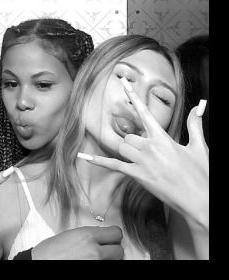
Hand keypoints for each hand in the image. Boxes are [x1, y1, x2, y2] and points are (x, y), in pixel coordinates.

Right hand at [30, 225, 124, 259]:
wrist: (42, 263)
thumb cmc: (51, 250)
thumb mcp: (70, 236)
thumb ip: (87, 237)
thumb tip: (101, 238)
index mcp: (87, 236)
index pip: (116, 234)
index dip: (114, 235)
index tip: (111, 236)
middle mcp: (95, 251)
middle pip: (119, 251)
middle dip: (113, 250)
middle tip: (105, 250)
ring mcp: (96, 264)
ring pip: (114, 262)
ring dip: (108, 259)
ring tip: (95, 257)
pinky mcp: (95, 273)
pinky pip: (105, 267)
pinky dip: (101, 264)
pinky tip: (89, 262)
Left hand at [79, 82, 208, 225]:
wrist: (201, 203)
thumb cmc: (202, 176)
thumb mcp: (199, 147)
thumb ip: (195, 124)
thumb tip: (201, 104)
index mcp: (163, 139)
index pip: (145, 112)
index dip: (133, 96)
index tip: (123, 82)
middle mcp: (150, 148)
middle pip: (129, 135)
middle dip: (135, 141)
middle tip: (148, 152)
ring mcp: (143, 163)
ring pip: (122, 147)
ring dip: (128, 151)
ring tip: (144, 161)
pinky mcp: (139, 177)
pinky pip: (114, 165)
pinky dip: (99, 161)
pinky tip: (83, 157)